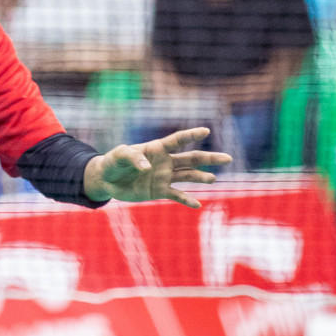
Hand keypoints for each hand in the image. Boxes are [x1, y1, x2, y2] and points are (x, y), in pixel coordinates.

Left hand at [84, 127, 230, 208]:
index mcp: (156, 148)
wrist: (107, 180)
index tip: (206, 130)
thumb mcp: (118, 155)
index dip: (191, 135)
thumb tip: (148, 168)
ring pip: (188, 176)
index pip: (177, 140)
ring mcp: (164, 176)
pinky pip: (177, 195)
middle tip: (228, 158)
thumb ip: (132, 157)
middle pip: (191, 159)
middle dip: (209, 158)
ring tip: (213, 178)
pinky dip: (187, 200)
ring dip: (201, 177)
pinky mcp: (160, 190)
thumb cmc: (112, 162)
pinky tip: (198, 204)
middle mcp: (165, 162)